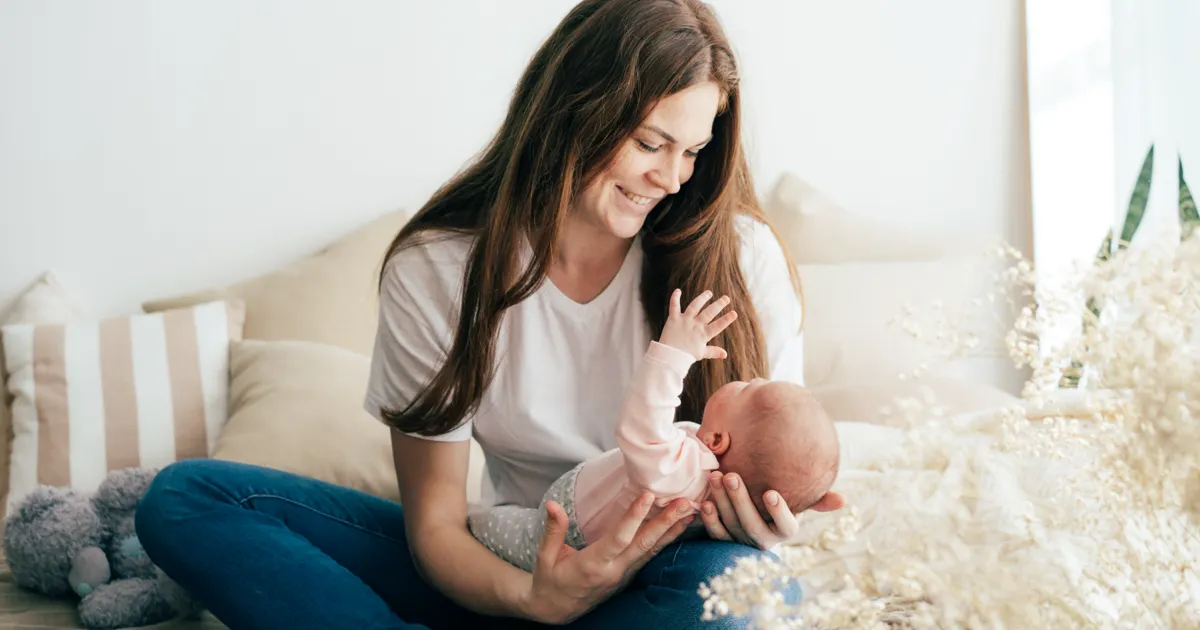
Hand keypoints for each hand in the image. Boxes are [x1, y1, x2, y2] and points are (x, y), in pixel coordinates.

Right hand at [523, 493, 694, 623]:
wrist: (555, 610)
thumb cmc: (548, 580)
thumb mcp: (544, 557)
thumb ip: (552, 530)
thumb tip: (552, 504)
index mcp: (591, 565)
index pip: (619, 538)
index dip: (634, 517)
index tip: (648, 496)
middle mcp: (612, 572)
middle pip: (644, 545)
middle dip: (666, 523)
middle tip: (684, 504)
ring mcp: (622, 576)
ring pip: (651, 552)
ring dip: (671, 532)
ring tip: (690, 512)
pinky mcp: (627, 577)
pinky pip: (649, 557)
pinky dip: (664, 542)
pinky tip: (677, 529)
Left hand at [659, 289, 736, 360]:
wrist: (669, 357)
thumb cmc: (685, 356)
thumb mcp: (701, 354)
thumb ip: (713, 351)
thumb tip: (725, 354)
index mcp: (703, 335)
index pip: (717, 326)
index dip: (726, 320)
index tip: (734, 313)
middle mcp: (695, 326)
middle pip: (708, 313)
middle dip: (718, 305)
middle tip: (726, 298)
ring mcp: (684, 321)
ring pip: (694, 306)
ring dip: (702, 298)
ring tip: (709, 293)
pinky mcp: (673, 319)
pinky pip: (674, 306)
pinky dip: (675, 298)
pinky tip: (678, 290)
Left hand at [698, 471, 843, 549]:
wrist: (754, 506)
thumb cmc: (779, 496)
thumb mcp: (799, 498)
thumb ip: (816, 498)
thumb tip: (842, 500)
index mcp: (786, 530)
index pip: (787, 527)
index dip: (779, 512)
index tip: (771, 493)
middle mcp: (765, 540)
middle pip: (753, 525)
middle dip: (740, 501)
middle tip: (731, 476)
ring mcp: (742, 541)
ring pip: (731, 526)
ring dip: (722, 503)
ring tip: (716, 478)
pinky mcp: (724, 540)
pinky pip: (716, 533)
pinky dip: (709, 519)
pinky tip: (704, 501)